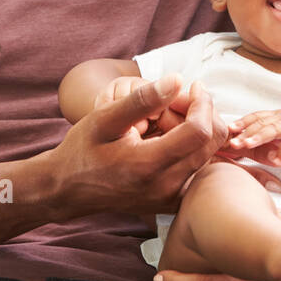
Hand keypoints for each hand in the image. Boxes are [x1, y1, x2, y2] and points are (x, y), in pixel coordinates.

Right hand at [48, 76, 226, 216]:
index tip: (194, 86)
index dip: (203, 103)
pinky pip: (199, 168)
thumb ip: (141, 99)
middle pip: (211, 143)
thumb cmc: (83, 149)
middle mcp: (166, 187)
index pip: (200, 131)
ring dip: (199, 129)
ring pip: (209, 154)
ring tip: (170, 118)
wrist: (68, 189)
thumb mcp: (104, 118)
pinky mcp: (172, 201)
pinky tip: (171, 135)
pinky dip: (193, 146)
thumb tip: (178, 79)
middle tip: (180, 100)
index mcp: (148, 166)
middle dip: (203, 114)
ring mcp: (170, 197)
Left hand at [227, 108, 280, 165]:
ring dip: (258, 137)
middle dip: (244, 132)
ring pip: (273, 129)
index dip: (240, 122)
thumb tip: (244, 145)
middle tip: (231, 141)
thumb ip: (267, 134)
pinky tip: (276, 161)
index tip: (226, 130)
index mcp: (275, 116)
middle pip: (260, 123)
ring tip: (246, 145)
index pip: (254, 117)